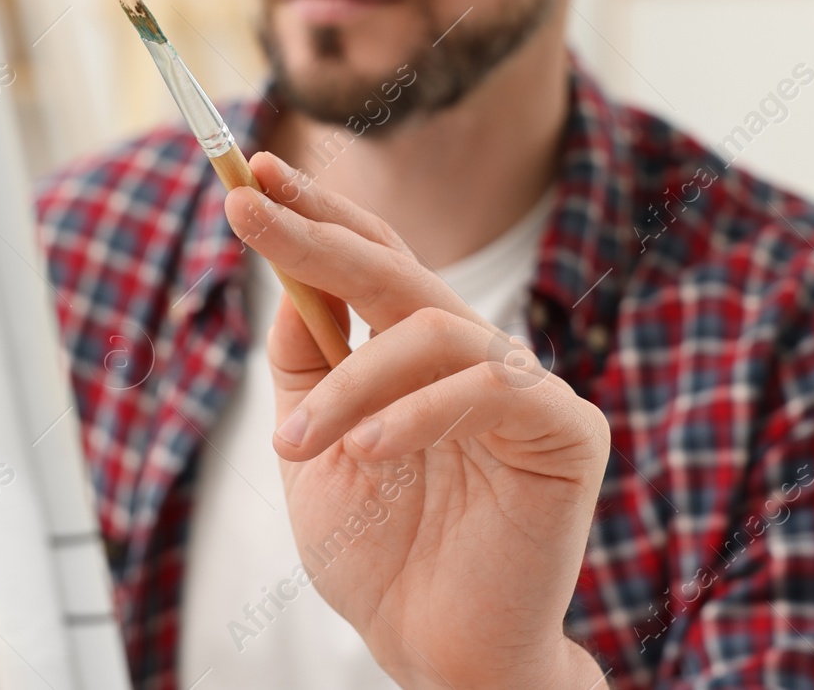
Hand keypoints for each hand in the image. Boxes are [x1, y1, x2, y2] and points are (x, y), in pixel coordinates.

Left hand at [225, 152, 610, 688]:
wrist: (434, 653)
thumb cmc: (380, 555)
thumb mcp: (314, 448)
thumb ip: (307, 364)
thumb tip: (290, 278)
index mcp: (416, 354)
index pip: (370, 261)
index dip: (315, 212)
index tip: (250, 172)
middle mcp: (471, 355)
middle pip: (396, 268)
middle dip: (315, 234)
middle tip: (247, 206)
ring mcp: (523, 387)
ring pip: (430, 331)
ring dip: (350, 382)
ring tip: (298, 445)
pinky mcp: (567, 430)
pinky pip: (486, 391)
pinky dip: (417, 414)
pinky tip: (369, 453)